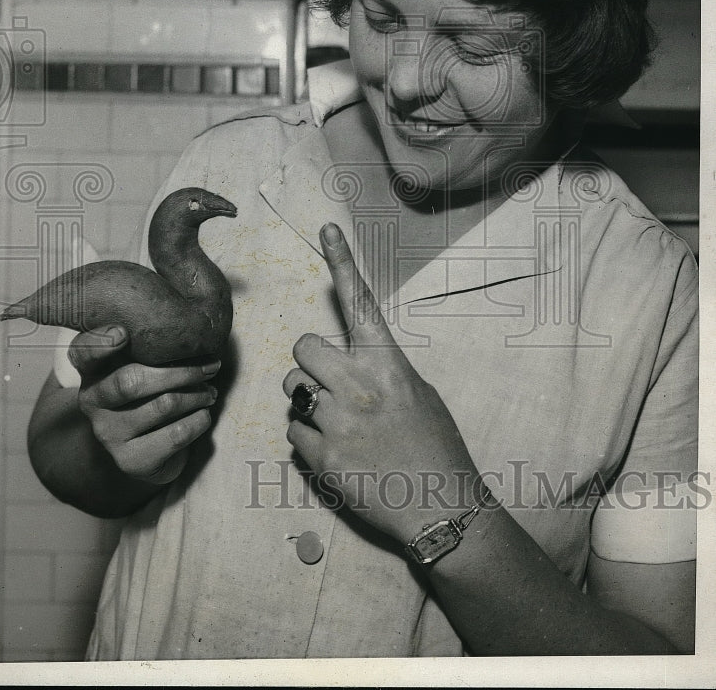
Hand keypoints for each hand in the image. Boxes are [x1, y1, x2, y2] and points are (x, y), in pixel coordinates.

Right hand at [69, 324, 219, 485]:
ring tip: (211, 392)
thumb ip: (152, 347)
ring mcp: (108, 433)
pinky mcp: (130, 460)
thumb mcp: (144, 366)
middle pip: (132, 381)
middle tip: (211, 367)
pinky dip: (199, 420)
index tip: (122, 333)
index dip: (99, 342)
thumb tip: (194, 331)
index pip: (83, 352)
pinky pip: (176, 434)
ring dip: (197, 395)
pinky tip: (204, 414)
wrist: (147, 451)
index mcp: (92, 370)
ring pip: (163, 405)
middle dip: (182, 371)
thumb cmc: (151, 393)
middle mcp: (92, 401)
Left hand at [283, 224, 477, 543]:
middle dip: (310, 362)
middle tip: (329, 382)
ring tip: (338, 422)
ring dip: (307, 400)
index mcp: (387, 363)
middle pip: (302, 346)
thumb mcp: (418, 392)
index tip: (326, 229)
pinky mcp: (322, 457)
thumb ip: (380, 368)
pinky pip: (293, 431)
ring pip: (292, 389)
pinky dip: (308, 438)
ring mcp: (337, 422)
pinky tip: (338, 451)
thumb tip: (346, 358)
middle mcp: (358, 385)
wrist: (441, 505)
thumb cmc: (435, 444)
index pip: (359, 302)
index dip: (342, 261)